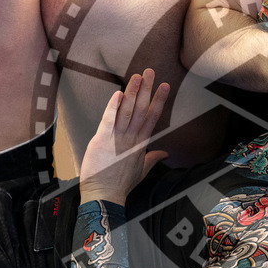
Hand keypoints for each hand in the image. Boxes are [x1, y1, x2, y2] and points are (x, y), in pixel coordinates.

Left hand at [79, 69, 168, 204]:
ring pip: (127, 111)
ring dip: (132, 92)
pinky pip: (108, 120)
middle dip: (146, 89)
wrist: (105, 196)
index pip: (152, 117)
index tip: (164, 85)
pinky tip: (118, 93)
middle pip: (141, 109)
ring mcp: (117, 138)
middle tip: (150, 71)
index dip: (158, 100)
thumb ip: (153, 158)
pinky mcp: (102, 140)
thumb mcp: (141, 171)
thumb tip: (165, 153)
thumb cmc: (121, 185)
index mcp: (141, 144)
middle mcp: (131, 138)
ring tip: (137, 76)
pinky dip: (113, 106)